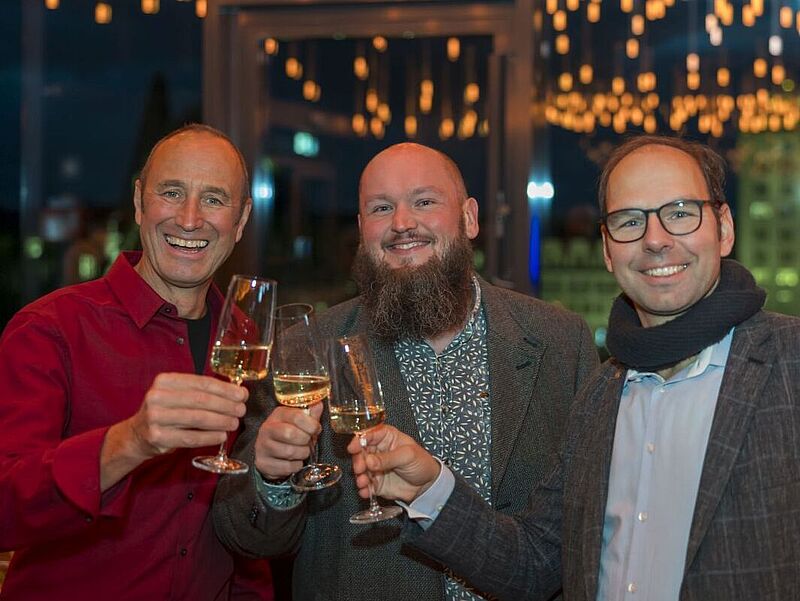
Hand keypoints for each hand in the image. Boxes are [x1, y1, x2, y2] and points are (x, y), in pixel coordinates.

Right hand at [101, 373, 247, 489]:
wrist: (137, 434)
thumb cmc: (166, 411)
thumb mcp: (177, 395)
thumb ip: (201, 392)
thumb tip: (238, 393)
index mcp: (165, 381)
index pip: (202, 383)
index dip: (225, 389)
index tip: (242, 394)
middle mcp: (157, 396)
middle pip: (201, 400)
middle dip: (226, 405)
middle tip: (241, 410)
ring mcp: (155, 417)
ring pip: (197, 418)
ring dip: (221, 421)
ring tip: (235, 423)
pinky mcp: (157, 437)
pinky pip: (189, 438)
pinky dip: (209, 437)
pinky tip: (221, 436)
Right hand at [254, 404, 323, 479]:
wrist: (269, 452)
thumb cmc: (289, 434)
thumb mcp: (299, 422)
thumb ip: (310, 414)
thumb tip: (319, 405)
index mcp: (278, 415)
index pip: (296, 416)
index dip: (311, 424)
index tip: (316, 429)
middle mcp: (267, 429)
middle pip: (290, 434)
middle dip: (305, 440)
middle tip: (307, 441)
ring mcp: (262, 447)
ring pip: (289, 452)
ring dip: (302, 454)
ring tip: (302, 451)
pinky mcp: (262, 463)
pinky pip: (287, 467)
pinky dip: (296, 466)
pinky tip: (294, 461)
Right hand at [346, 425, 440, 502]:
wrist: (428, 485)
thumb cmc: (421, 463)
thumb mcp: (407, 456)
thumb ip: (388, 458)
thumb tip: (369, 461)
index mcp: (386, 437)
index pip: (369, 434)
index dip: (359, 440)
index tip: (353, 448)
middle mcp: (378, 451)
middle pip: (361, 452)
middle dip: (358, 460)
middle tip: (360, 468)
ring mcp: (375, 467)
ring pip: (361, 469)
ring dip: (359, 476)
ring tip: (363, 482)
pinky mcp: (376, 482)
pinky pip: (366, 485)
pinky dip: (364, 488)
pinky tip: (365, 491)